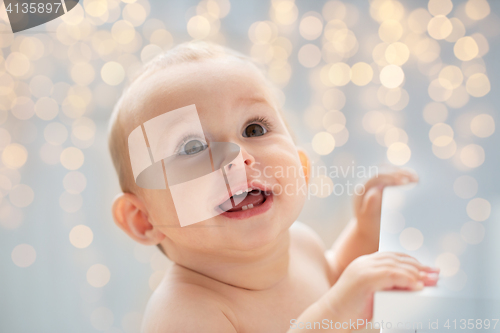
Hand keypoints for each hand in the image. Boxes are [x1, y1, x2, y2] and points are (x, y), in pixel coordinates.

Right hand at [323, 252, 438, 322]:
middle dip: (418, 266)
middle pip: (396, 258)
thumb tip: (412, 288)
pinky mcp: (364, 278)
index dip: (412, 262)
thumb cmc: (350, 311)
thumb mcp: (372, 295)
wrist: (330, 317)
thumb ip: (387, 287)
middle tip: (436, 274)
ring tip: (430, 281)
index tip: (428, 270)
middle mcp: (364, 263)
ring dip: (416, 273)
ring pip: (396, 265)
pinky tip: (417, 286)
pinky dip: (406, 279)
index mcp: (365, 264)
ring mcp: (363, 268)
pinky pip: (391, 274)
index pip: (392, 257)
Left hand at [354, 169, 418, 236]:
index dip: (391, 177)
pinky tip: (413, 178)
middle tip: (417, 179)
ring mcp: (371, 181)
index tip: (406, 182)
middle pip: (382, 170)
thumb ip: (370, 206)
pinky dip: (401, 173)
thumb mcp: (369, 219)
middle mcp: (364, 182)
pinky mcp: (377, 182)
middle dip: (399, 173)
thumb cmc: (368, 226)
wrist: (367, 228)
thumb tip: (376, 191)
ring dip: (401, 171)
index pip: (376, 177)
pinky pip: (389, 172)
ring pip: (386, 169)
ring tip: (417, 179)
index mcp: (360, 190)